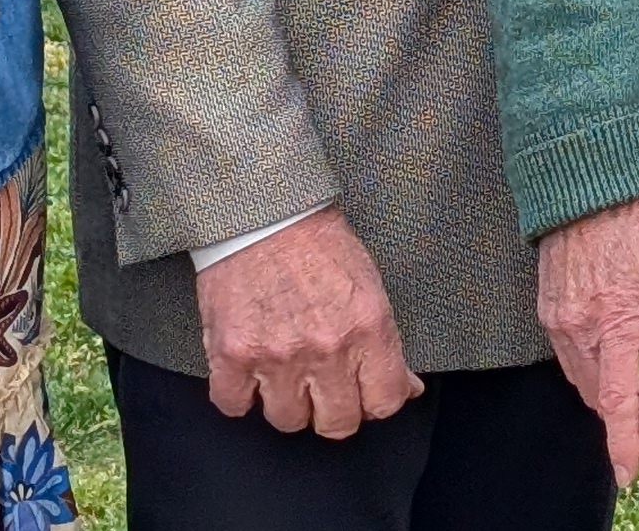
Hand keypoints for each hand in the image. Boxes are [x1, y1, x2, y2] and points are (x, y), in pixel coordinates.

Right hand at [193, 207, 422, 438]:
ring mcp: (277, 355)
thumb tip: (407, 388)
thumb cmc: (319, 246)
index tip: (363, 396)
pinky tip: (248, 373)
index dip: (374, 404)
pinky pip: (235, 406)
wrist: (264, 214)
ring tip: (284, 374)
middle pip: (336, 424)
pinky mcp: (232, 354)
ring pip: (287, 421)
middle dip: (331, 411)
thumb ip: (386, 345)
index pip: (384, 403)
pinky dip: (239, 395)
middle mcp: (326, 349)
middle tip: (322, 389)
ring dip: (286, 403)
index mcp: (368, 329)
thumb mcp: (371, 289)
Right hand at [536, 192, 638, 488]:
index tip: (628, 472)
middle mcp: (578, 325)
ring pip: (583, 382)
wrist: (588, 175)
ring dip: (615, 403)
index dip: (624, 438)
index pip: (615, 396)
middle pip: (600, 398)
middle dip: (632, 425)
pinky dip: (596, 378)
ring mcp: (559, 318)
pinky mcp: (550, 309)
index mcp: (614, 317)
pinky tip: (622, 374)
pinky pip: (571, 359)